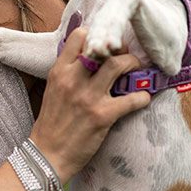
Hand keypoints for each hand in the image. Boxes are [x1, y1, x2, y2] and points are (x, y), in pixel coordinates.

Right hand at [29, 27, 150, 181]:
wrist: (47, 155)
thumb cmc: (51, 124)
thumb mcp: (52, 90)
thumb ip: (67, 74)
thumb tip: (88, 60)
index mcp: (59, 71)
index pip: (80, 37)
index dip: (97, 36)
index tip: (106, 44)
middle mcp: (73, 79)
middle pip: (102, 47)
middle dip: (120, 48)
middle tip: (127, 55)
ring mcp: (88, 97)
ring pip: (118, 65)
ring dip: (134, 64)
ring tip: (138, 70)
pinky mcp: (103, 115)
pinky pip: (132, 99)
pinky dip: (142, 97)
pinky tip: (143, 98)